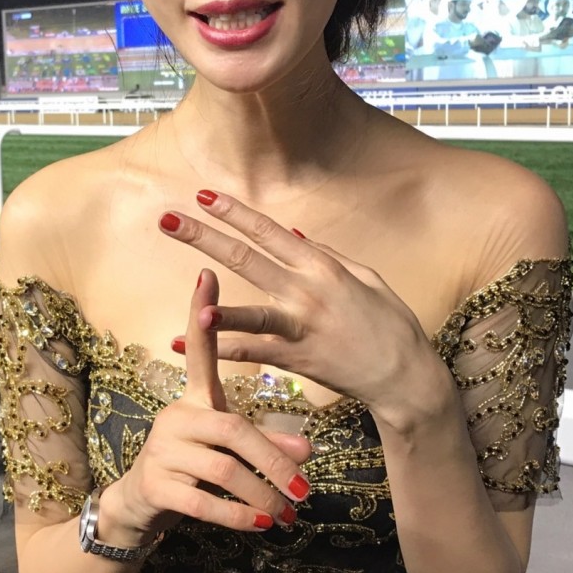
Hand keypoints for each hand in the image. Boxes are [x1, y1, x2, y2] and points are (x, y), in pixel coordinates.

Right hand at [100, 268, 312, 542]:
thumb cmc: (194, 465)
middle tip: (306, 488)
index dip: (202, 314)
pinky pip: (203, 500)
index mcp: (195, 399)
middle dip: (274, 459)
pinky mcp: (156, 485)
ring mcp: (162, 450)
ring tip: (288, 514)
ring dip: (262, 494)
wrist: (140, 506)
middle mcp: (176, 417)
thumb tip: (309, 450)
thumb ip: (268, 443)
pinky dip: (237, 515)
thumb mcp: (231, 448)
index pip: (198, 350)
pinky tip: (259, 525)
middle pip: (233, 429)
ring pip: (223, 469)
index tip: (207, 273)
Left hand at [158, 191, 433, 408]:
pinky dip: (223, 347)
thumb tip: (293, 235)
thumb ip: (327, 256)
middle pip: (246, 258)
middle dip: (204, 237)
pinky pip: (255, 351)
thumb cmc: (390, 324)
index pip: (269, 231)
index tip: (204, 195)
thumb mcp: (366, 277)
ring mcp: (302, 327)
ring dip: (214, 304)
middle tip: (167, 220)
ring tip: (186, 296)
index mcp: (323, 266)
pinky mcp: (299, 360)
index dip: (235, 212)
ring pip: (250, 311)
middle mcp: (308, 291)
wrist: (405, 376)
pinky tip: (191, 342)